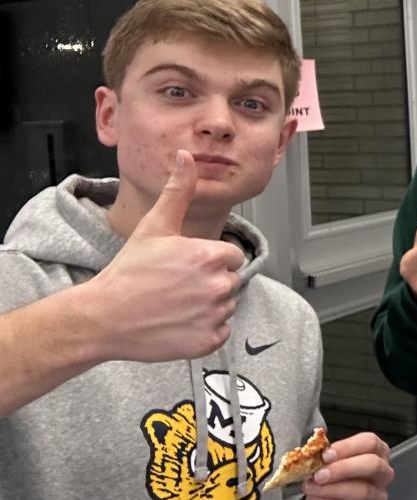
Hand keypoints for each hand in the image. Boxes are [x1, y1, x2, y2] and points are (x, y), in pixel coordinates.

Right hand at [90, 150, 245, 361]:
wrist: (103, 317)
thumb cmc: (128, 272)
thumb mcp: (155, 226)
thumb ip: (178, 191)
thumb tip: (186, 158)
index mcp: (211, 256)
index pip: (231, 255)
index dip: (209, 259)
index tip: (185, 265)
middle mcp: (218, 286)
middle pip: (228, 281)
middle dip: (207, 282)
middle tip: (175, 286)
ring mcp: (214, 316)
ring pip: (224, 306)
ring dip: (206, 306)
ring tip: (173, 304)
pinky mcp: (208, 342)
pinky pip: (219, 332)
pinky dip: (202, 330)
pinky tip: (177, 323)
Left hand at [299, 431, 393, 499]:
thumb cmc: (332, 481)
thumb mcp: (329, 464)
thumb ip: (327, 458)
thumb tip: (315, 456)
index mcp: (376, 451)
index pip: (370, 442)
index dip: (347, 447)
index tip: (326, 454)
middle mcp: (383, 472)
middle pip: (373, 465)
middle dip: (343, 469)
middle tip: (319, 474)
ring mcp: (379, 495)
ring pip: (363, 491)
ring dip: (332, 489)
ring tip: (312, 488)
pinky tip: (317, 499)